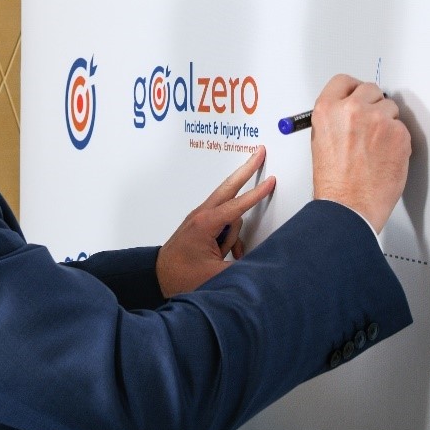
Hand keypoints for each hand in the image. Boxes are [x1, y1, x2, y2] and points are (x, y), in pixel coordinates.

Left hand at [156, 147, 275, 296]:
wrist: (158, 276)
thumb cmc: (181, 275)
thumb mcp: (216, 275)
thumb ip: (243, 267)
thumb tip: (261, 261)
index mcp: (205, 224)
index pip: (237, 205)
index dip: (256, 193)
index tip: (271, 180)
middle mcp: (202, 215)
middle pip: (230, 187)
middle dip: (247, 169)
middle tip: (259, 152)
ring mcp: (200, 218)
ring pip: (229, 215)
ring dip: (233, 235)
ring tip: (223, 255)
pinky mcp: (201, 225)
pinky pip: (223, 224)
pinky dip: (229, 239)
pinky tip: (226, 256)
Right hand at [310, 74, 410, 231]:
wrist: (349, 206)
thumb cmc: (334, 182)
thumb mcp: (321, 141)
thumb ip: (335, 119)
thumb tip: (350, 110)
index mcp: (327, 109)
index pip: (344, 81)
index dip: (353, 90)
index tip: (358, 96)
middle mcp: (352, 109)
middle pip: (371, 89)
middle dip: (372, 104)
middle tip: (370, 124)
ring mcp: (378, 120)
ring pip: (390, 109)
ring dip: (386, 123)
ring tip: (375, 147)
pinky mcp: (399, 134)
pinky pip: (402, 129)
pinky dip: (397, 141)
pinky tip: (385, 157)